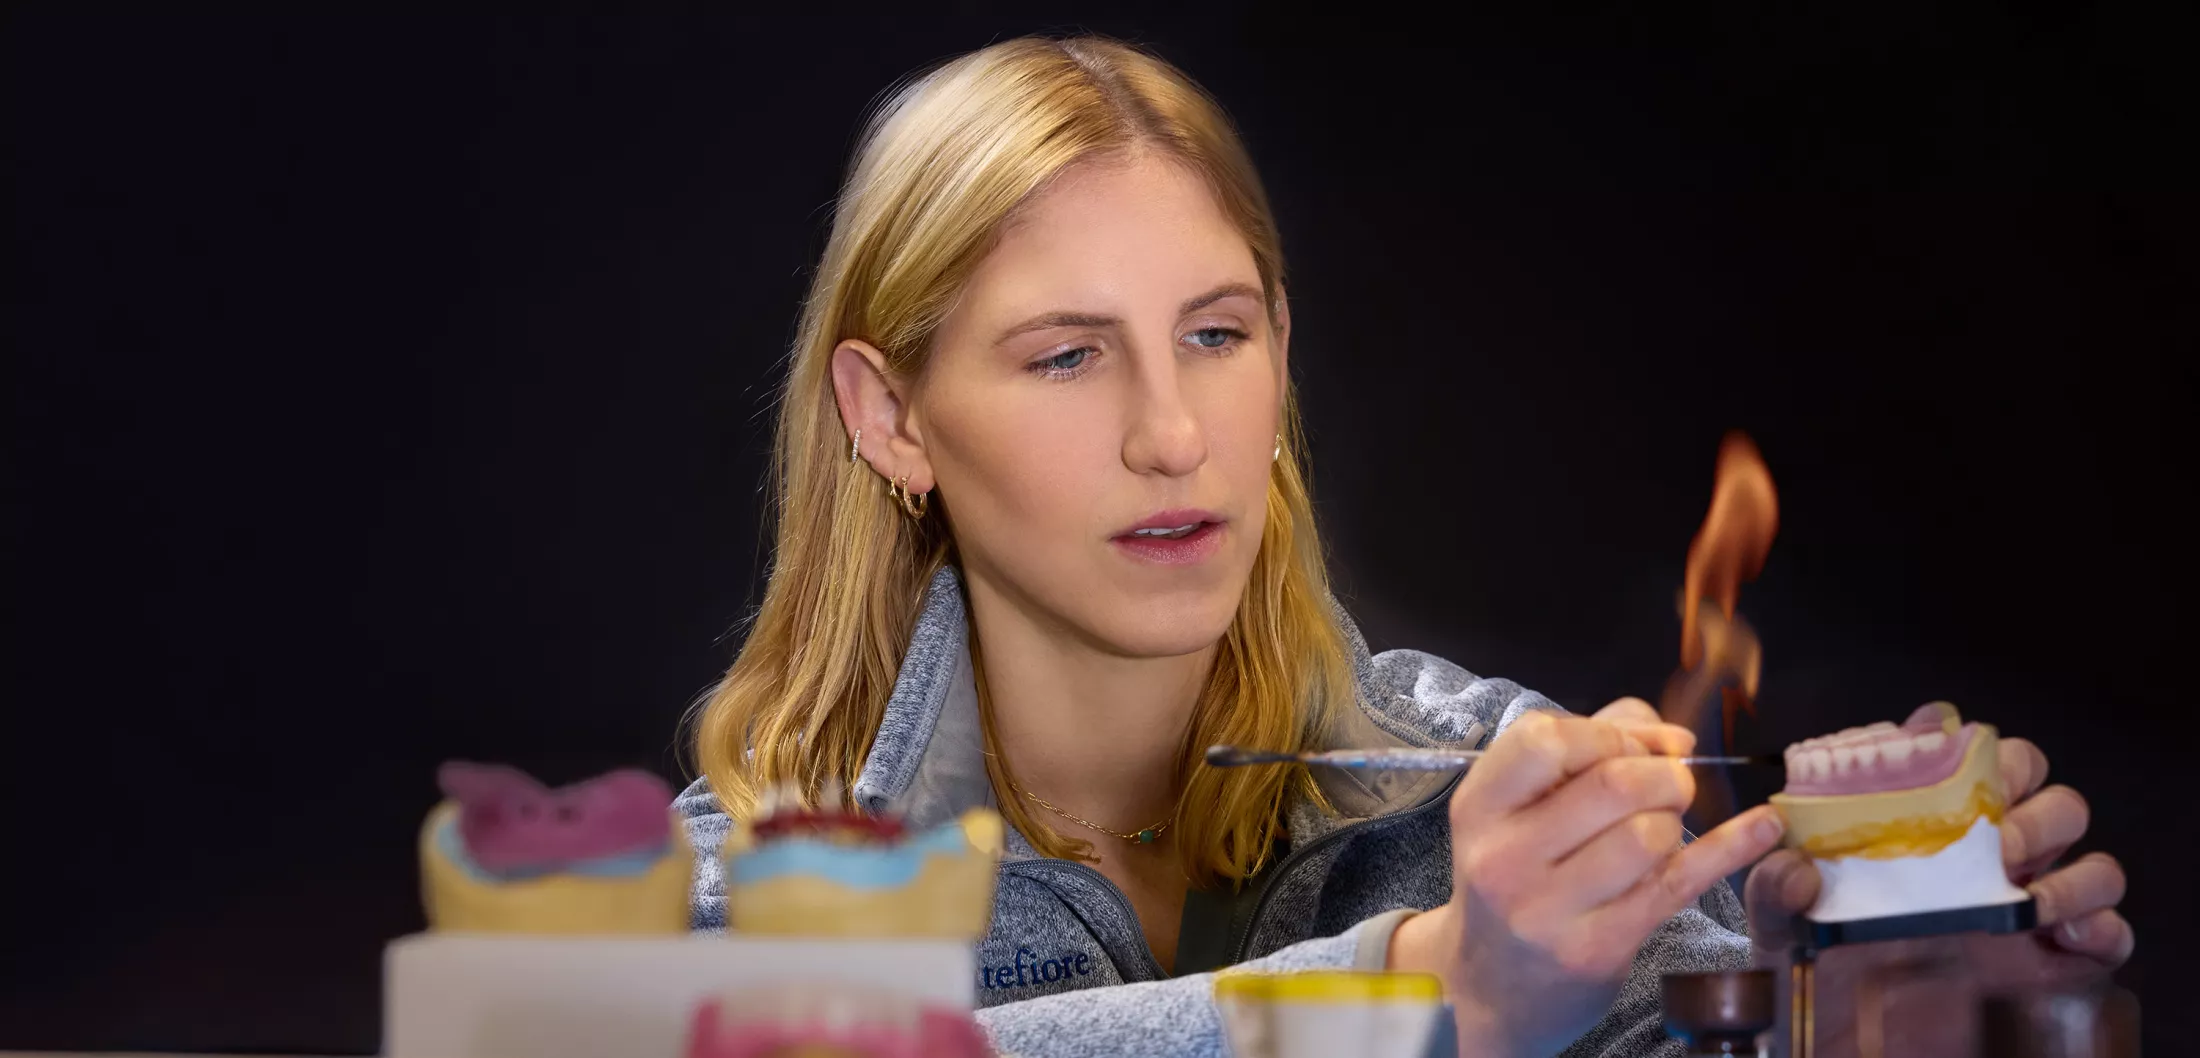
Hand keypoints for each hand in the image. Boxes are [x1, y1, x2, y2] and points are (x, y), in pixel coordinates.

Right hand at [1390, 699, 1787, 1056]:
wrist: (1492, 985)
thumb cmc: (1518, 876)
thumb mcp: (1523, 808)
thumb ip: (1588, 747)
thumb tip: (1673, 736)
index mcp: (1479, 807)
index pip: (1546, 740)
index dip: (1609, 732)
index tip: (1637, 746)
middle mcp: (1503, 857)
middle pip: (1613, 783)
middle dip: (1663, 774)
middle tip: (1671, 785)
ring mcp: (1546, 909)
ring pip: (1648, 834)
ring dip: (1674, 821)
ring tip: (1661, 831)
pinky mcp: (1595, 949)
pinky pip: (1679, 883)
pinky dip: (1731, 847)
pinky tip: (1763, 827)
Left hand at [1744, 731, 2132, 1056]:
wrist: (1845, 1036)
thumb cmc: (1818, 960)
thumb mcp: (1781, 918)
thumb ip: (1776, 883)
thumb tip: (1798, 869)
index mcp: (1927, 818)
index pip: (1971, 752)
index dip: (1972, 748)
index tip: (1953, 764)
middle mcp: (1985, 847)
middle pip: (2043, 788)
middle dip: (2028, 807)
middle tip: (1993, 846)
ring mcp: (2028, 897)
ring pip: (2088, 854)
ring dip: (2069, 869)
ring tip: (2026, 899)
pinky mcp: (2057, 955)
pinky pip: (2108, 929)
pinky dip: (2102, 926)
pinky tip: (2066, 937)